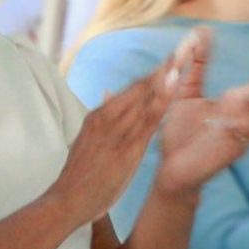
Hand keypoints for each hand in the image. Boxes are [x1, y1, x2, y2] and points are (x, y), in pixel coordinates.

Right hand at [49, 32, 202, 226]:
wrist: (66, 200)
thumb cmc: (78, 176)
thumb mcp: (87, 142)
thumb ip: (102, 118)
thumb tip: (108, 93)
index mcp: (97, 117)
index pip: (131, 90)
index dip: (152, 74)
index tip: (170, 59)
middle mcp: (106, 119)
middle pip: (140, 87)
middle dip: (162, 68)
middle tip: (183, 48)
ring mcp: (116, 132)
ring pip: (145, 98)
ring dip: (164, 77)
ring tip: (182, 57)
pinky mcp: (126, 147)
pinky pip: (148, 119)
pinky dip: (161, 100)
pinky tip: (174, 86)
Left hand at [156, 39, 248, 201]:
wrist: (171, 169)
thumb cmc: (181, 131)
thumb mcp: (186, 92)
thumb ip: (196, 65)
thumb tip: (203, 30)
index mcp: (239, 101)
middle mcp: (246, 116)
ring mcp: (242, 132)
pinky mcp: (232, 148)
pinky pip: (247, 132)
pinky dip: (247, 119)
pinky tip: (242, 101)